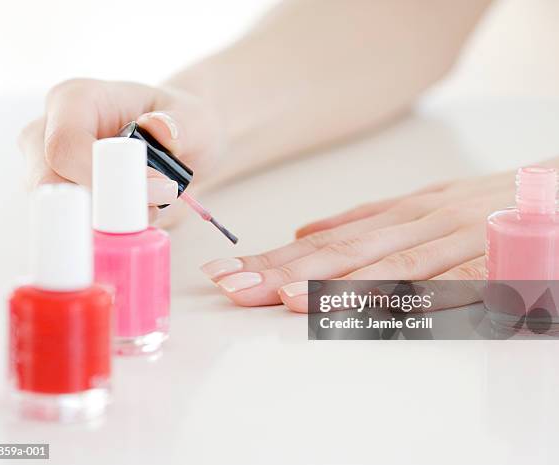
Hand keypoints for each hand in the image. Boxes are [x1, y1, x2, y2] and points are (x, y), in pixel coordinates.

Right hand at [18, 78, 222, 222]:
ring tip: (152, 212)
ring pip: (57, 215)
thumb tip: (160, 129)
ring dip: (105, 226)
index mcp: (74, 100)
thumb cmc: (182, 126)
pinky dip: (105, 237)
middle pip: (48, 185)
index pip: (65, 146)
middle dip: (101, 209)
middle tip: (155, 210)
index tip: (158, 190)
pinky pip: (73, 230)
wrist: (184, 146)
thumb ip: (182, 125)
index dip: (105, 176)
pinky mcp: (60, 203)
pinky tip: (137, 223)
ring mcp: (46, 170)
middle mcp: (47, 133)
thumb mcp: (195, 119)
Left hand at [201, 171, 522, 311]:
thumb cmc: (484, 204)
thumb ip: (364, 220)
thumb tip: (302, 231)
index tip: (228, 272)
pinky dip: (408, 295)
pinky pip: (448, 284)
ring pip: (386, 264)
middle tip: (233, 287)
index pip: (324, 240)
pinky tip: (372, 308)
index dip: (273, 257)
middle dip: (282, 272)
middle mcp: (417, 222)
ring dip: (333, 284)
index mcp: (398, 212)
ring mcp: (454, 239)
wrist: (556, 190)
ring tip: (283, 299)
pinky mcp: (494, 261)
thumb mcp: (419, 205)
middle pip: (342, 252)